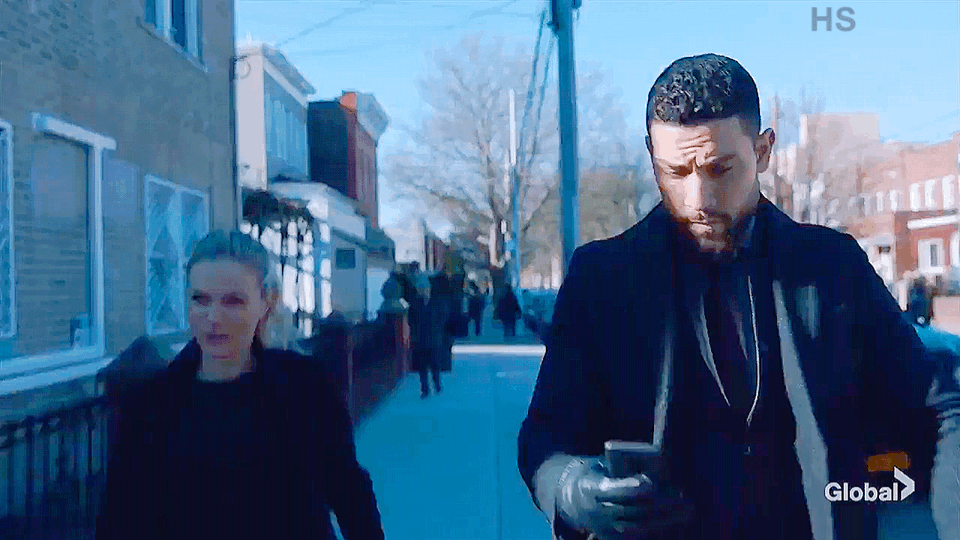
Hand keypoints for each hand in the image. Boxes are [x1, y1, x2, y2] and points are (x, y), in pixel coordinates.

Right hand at [556, 458, 692, 538]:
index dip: (631, 487)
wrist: (571, 499)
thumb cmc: (595, 475)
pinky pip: (637, 536)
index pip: (612, 490)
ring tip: (686, 510)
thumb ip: (622, 468)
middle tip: (684, 499)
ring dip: (665, 519)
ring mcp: (603, 528)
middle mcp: (596, 511)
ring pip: (638, 527)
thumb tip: (655, 466)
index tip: (651, 484)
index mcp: (589, 488)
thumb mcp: (600, 466)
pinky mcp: (609, 537)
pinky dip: (656, 528)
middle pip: (631, 510)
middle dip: (660, 505)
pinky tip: (673, 519)